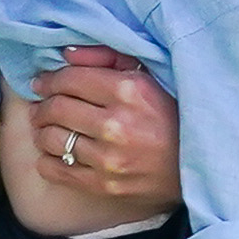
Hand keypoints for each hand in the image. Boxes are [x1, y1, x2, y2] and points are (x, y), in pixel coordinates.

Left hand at [20, 49, 179, 219]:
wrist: (196, 166)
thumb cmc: (171, 115)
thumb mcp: (149, 77)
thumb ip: (108, 58)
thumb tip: (66, 53)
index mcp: (129, 91)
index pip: (70, 79)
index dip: (49, 79)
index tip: (42, 82)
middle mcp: (116, 124)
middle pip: (56, 107)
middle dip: (42, 105)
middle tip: (42, 106)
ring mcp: (109, 158)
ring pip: (50, 138)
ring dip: (42, 131)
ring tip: (47, 127)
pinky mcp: (104, 185)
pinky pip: (55, 169)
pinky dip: (46, 159)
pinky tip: (54, 152)